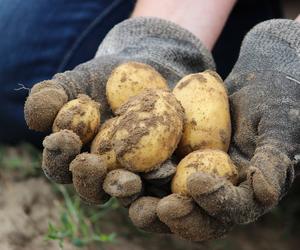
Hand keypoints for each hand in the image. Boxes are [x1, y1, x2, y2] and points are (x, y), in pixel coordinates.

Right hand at [24, 17, 213, 203]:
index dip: (59, 156)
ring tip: (129, 182)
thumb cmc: (106, 78)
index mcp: (78, 156)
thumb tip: (37, 119)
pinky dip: (162, 184)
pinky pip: (163, 184)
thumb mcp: (75, 82)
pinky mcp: (164, 171)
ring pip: (128, 195)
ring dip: (126, 191)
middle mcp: (105, 172)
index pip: (61, 166)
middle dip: (90, 180)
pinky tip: (167, 173)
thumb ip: (51, 98)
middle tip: (94, 164)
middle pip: (93, 189)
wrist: (149, 71)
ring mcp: (135, 175)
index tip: (66, 136)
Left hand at [129, 19, 299, 240]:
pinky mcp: (163, 160)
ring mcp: (183, 178)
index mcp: (239, 195)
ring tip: (120, 186)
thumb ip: (274, 161)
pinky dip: (125, 169)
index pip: (227, 211)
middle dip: (169, 216)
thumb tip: (265, 193)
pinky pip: (143, 170)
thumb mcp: (279, 130)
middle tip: (151, 207)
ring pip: (158, 200)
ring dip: (137, 199)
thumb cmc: (272, 107)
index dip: (213, 203)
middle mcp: (209, 194)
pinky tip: (108, 161)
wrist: (252, 87)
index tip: (198, 181)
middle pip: (188, 217)